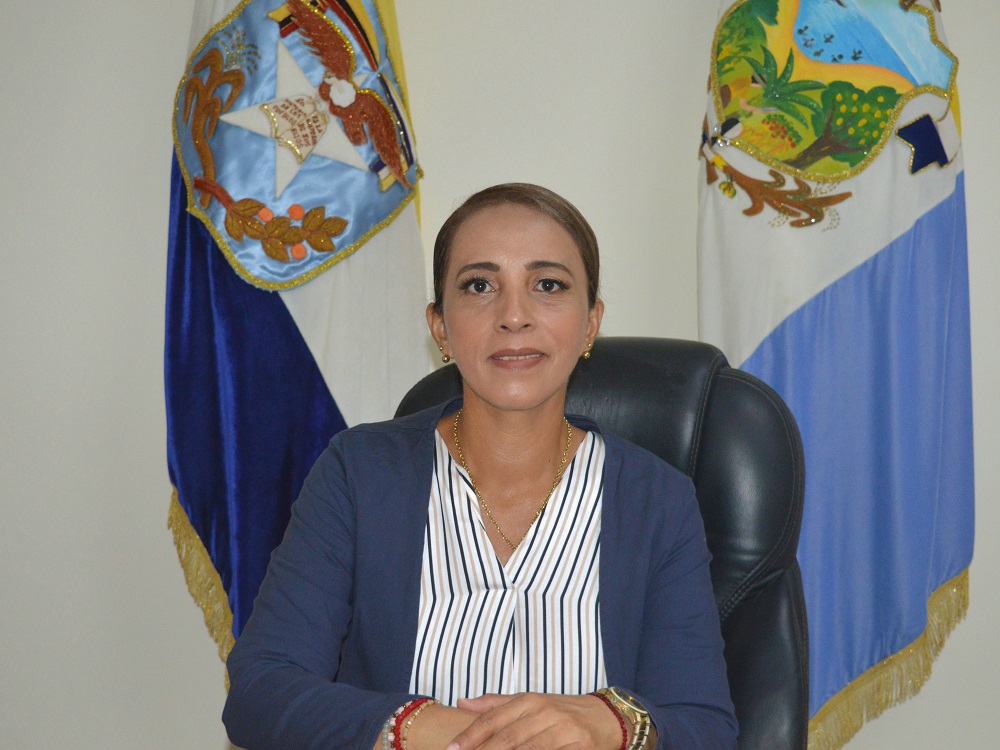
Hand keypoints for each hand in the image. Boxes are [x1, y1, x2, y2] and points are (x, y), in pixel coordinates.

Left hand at [445, 693, 621, 749]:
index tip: (452, 749)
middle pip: (508, 738)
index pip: (494, 718)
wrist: (607, 717)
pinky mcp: (581, 747)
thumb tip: (461, 703)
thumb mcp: (531, 702)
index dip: (471, 736)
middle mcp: (546, 712)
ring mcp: (564, 731)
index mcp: (530, 700)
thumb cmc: (563, 711)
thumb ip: (496, 704)